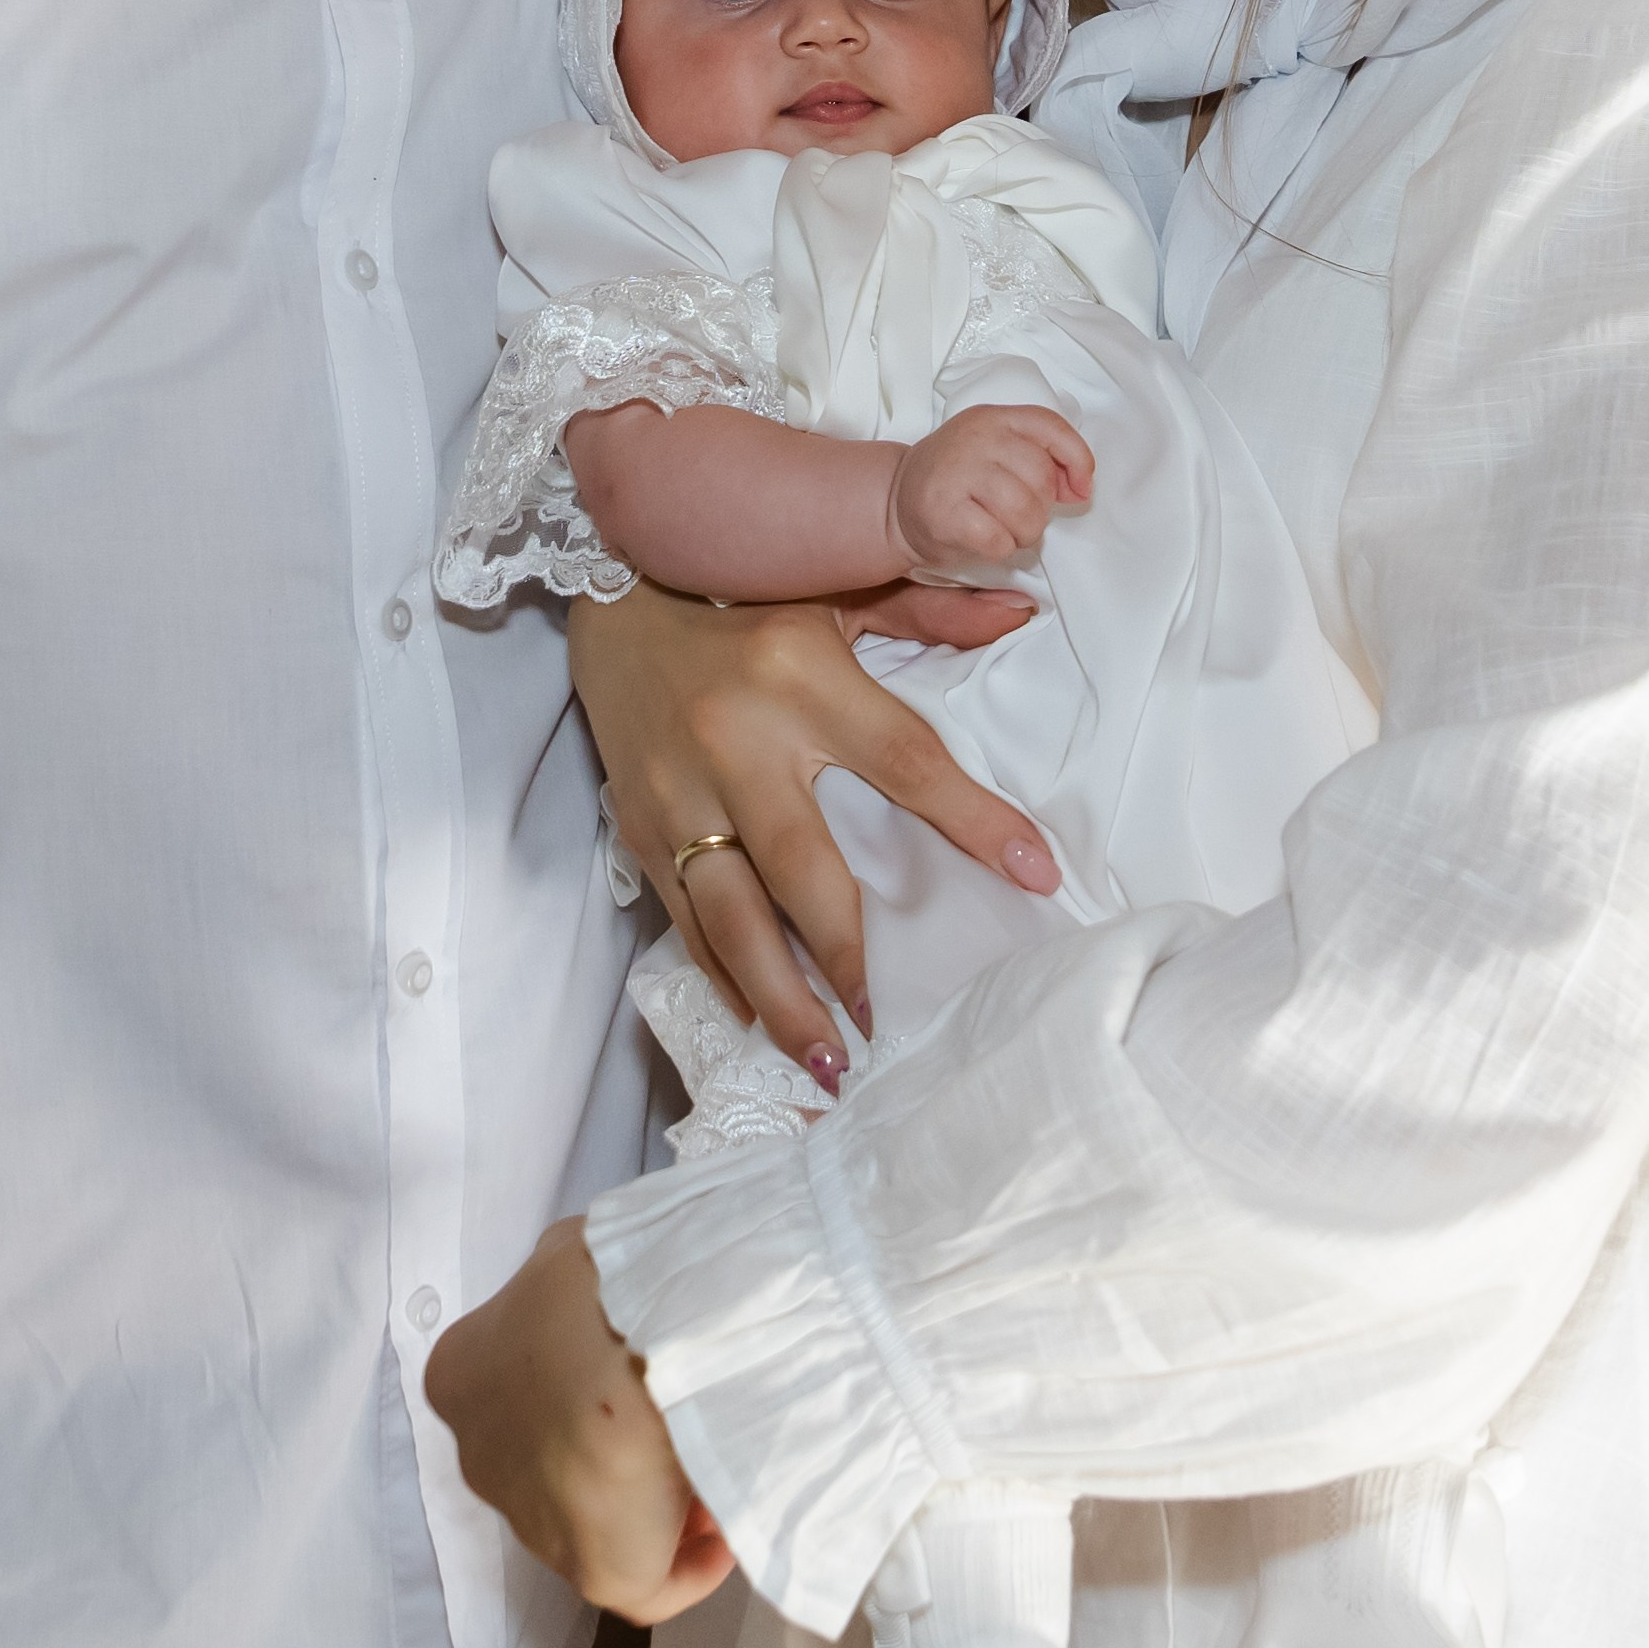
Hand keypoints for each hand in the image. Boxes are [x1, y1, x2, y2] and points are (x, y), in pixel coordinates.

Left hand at [426, 1220, 729, 1624]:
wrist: (627, 1346)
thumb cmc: (600, 1282)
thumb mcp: (576, 1252)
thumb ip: (580, 1284)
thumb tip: (612, 1295)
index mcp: (465, 1375)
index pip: (528, 1390)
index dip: (592, 1387)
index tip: (647, 1378)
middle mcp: (483, 1457)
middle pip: (564, 1462)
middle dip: (624, 1450)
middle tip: (687, 1427)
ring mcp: (534, 1521)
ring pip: (605, 1520)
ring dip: (659, 1502)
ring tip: (721, 1469)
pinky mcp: (596, 1569)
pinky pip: (650, 1582)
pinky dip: (691, 1563)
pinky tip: (729, 1530)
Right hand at [568, 581, 1060, 1087]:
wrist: (613, 600)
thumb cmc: (743, 600)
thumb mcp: (837, 589)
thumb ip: (928, 608)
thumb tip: (1022, 616)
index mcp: (801, 676)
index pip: (906, 760)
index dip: (974, 821)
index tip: (1035, 875)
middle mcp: (738, 739)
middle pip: (804, 867)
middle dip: (847, 954)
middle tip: (884, 1019)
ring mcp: (679, 790)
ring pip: (731, 914)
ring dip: (780, 995)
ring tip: (826, 1057)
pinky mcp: (638, 822)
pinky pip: (684, 915)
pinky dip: (722, 973)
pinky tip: (758, 1015)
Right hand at [885, 405, 1093, 572]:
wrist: (896, 502)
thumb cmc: (957, 481)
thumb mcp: (997, 452)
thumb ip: (1041, 459)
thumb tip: (1079, 489)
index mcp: (992, 418)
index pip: (1050, 427)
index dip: (1077, 460)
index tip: (1078, 489)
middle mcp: (974, 438)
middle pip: (1041, 477)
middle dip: (1041, 508)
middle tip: (1019, 515)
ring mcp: (955, 473)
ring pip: (1025, 512)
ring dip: (1024, 533)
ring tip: (1005, 530)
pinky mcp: (943, 512)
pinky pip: (998, 540)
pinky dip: (1001, 549)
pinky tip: (983, 539)